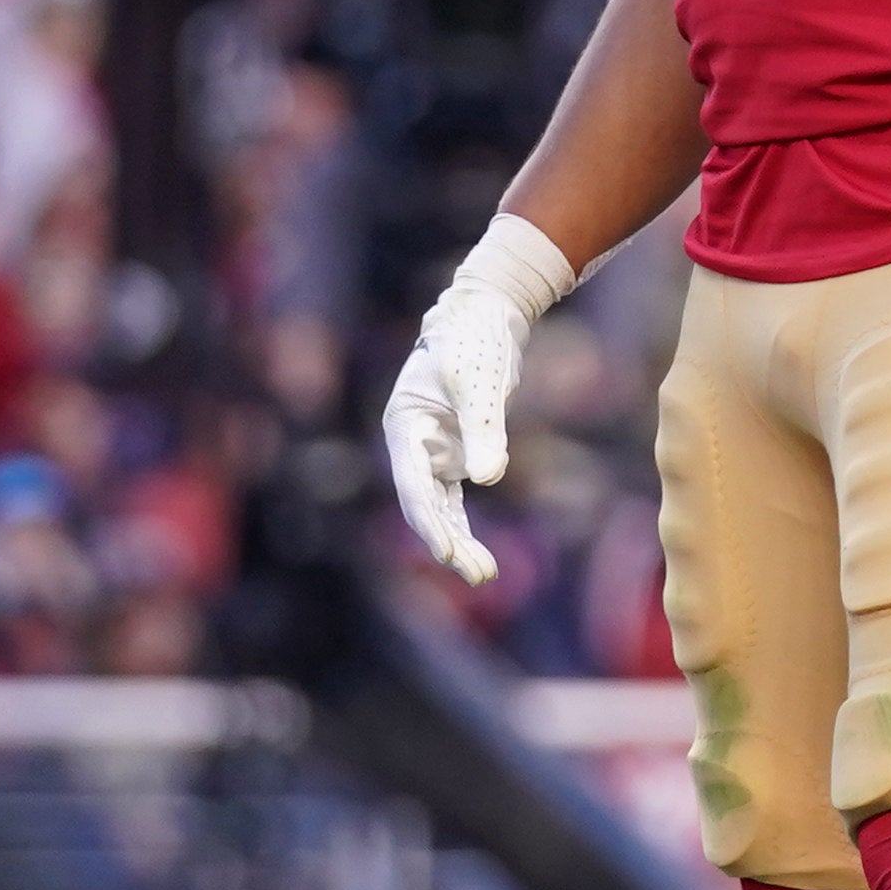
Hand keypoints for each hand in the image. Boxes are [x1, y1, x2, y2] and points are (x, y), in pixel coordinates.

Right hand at [383, 213, 576, 585]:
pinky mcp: (452, 451)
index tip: (449, 553)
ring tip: (483, 574)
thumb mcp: (482, 383)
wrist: (485, 315)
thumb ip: (484, 428)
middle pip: (425, 504)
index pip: (414, 485)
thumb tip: (486, 478)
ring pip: (440, 506)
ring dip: (458, 538)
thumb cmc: (475, 341)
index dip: (430, 523)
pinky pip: (453, 497)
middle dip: (449, 541)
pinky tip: (474, 552)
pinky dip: (462, 522)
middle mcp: (411, 444)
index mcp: (404, 425)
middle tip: (478, 573)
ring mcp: (430, 450)